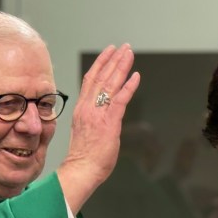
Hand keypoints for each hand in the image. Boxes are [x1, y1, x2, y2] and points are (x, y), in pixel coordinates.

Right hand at [57, 43, 140, 213]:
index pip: (90, 80)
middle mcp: (88, 108)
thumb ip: (93, 120)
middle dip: (113, 59)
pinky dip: (129, 86)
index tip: (109, 52)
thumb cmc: (84, 158)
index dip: (100, 64)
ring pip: (110, 83)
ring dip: (121, 66)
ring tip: (129, 53)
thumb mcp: (86, 132)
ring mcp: (98, 114)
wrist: (81, 170)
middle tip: (123, 47)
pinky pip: (120, 99)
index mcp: (81, 109)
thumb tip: (103, 119)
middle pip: (101, 76)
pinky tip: (136, 76)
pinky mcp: (109, 122)